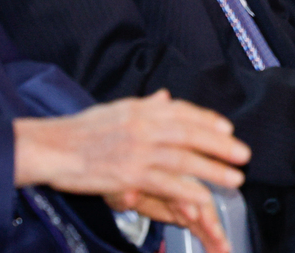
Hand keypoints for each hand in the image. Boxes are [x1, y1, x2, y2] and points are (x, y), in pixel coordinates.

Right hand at [14, 90, 249, 243]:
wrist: (50, 147)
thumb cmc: (79, 130)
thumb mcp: (116, 109)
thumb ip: (145, 106)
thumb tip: (166, 97)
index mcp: (142, 109)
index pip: (184, 112)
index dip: (209, 121)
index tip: (228, 129)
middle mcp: (145, 126)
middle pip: (192, 134)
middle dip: (221, 145)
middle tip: (243, 154)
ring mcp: (139, 150)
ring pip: (185, 159)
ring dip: (214, 170)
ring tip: (234, 178)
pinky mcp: (130, 174)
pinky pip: (167, 183)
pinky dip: (188, 190)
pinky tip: (203, 197)